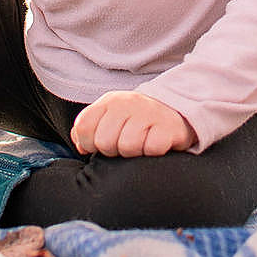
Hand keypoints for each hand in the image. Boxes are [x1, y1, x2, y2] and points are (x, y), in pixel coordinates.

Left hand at [70, 90, 195, 158]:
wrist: (176, 109)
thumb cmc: (136, 120)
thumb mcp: (110, 117)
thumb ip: (89, 128)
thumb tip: (80, 146)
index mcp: (109, 102)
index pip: (83, 128)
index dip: (88, 144)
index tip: (100, 145)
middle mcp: (127, 103)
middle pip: (104, 142)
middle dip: (113, 151)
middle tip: (125, 146)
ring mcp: (149, 113)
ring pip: (128, 147)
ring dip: (134, 153)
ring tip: (141, 145)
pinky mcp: (168, 127)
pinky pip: (152, 149)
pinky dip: (153, 153)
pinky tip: (155, 144)